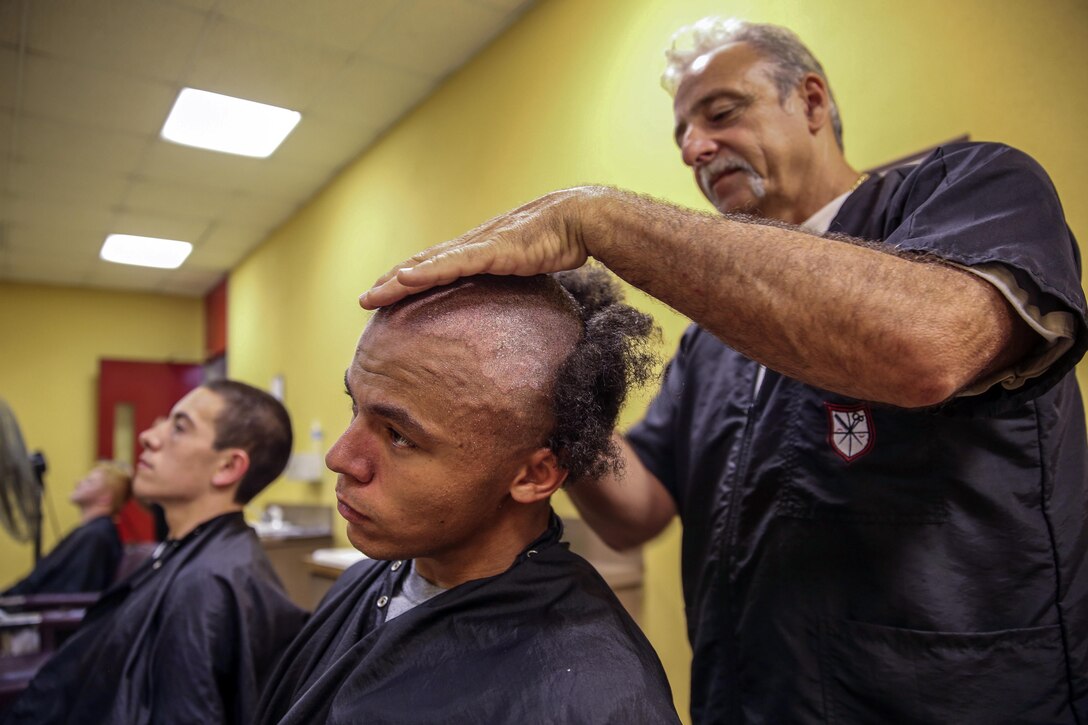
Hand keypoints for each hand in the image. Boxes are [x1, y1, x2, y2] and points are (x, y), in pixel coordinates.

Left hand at [360, 187, 602, 308]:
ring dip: (395, 281)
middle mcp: (469, 246)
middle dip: (390, 282)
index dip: (408, 279)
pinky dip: (424, 272)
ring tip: (371, 297)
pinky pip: (449, 264)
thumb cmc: (557, 242)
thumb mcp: (527, 268)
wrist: (576, 221)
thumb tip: (512, 309)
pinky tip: (403, 279)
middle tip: (365, 301)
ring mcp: (476, 246)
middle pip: (420, 265)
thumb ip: (511, 280)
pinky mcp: (488, 250)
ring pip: (426, 265)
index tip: (387, 295)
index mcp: (476, 251)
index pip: (433, 266)